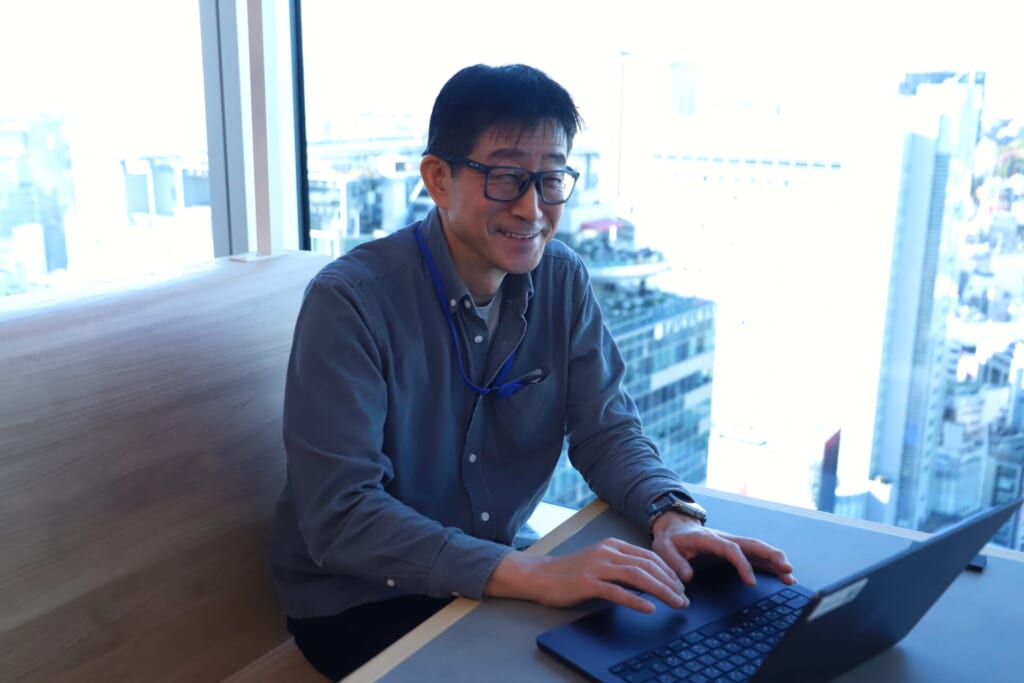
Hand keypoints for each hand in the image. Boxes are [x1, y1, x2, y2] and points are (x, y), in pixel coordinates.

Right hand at [483, 537, 689, 612]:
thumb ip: (622, 566)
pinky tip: (649, 609)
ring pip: (637, 576)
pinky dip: (636, 600)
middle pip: (647, 565)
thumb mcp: (600, 562)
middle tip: (684, 598)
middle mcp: (607, 552)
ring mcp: (597, 566)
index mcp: (613, 545)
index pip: (649, 556)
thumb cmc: (570, 572)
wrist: (540, 575)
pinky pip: (617, 591)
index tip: (681, 586)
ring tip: (675, 602)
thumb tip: (650, 579)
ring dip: (661, 590)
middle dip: (670, 583)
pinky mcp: (587, 583)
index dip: (669, 571)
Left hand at [651, 512, 795, 585]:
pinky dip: (771, 564)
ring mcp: (732, 543)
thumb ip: (674, 562)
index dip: (742, 564)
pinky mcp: (736, 550)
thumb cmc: (671, 539)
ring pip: (757, 549)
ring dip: (775, 561)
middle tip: (786, 569)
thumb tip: (687, 576)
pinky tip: (784, 576)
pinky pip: (756, 556)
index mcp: (708, 538)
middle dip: (770, 556)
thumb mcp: (663, 548)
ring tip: (790, 576)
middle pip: (751, 544)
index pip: (730, 549)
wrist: (675, 526)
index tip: (751, 581)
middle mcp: (724, 538)